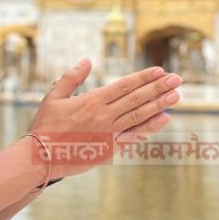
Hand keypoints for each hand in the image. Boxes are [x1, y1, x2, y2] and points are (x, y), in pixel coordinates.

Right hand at [22, 59, 181, 181]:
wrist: (41, 158)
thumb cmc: (45, 126)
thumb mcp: (53, 96)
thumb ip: (72, 78)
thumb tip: (87, 61)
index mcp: (92, 101)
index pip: (124, 86)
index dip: (144, 78)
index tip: (160, 70)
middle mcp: (104, 116)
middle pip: (136, 99)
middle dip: (158, 88)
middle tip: (177, 79)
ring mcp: (108, 133)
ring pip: (139, 116)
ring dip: (159, 105)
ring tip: (176, 96)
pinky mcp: (109, 149)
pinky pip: (133, 137)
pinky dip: (149, 128)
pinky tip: (163, 119)